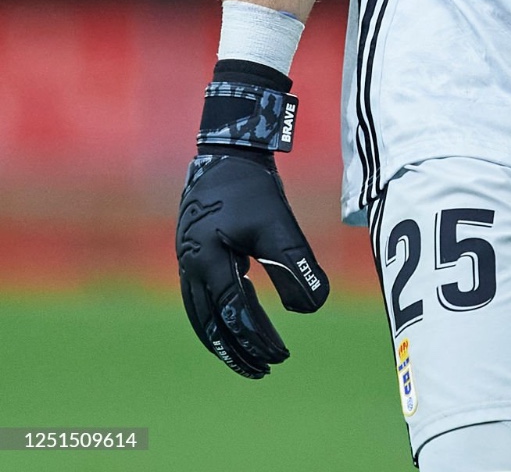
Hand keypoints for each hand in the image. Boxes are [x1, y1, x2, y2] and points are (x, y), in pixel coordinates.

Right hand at [177, 147, 329, 377]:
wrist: (227, 152)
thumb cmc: (253, 188)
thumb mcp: (279, 225)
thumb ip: (295, 265)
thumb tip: (313, 309)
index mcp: (207, 261)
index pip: (234, 313)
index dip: (257, 338)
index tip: (281, 356)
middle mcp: (191, 266)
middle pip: (210, 324)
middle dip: (237, 350)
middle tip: (265, 369)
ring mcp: (186, 260)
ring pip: (201, 314)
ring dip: (223, 339)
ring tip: (248, 357)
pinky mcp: (191, 252)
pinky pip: (199, 297)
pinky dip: (216, 317)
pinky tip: (236, 321)